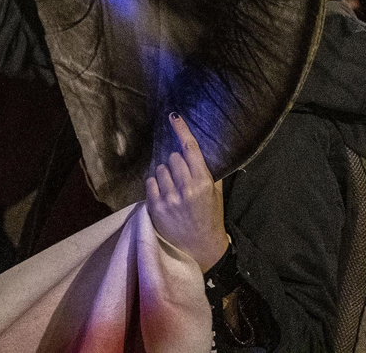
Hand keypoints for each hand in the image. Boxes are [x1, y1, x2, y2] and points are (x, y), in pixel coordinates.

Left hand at [146, 112, 229, 272]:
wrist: (200, 249)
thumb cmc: (210, 218)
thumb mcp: (216, 194)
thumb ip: (209, 172)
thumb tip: (199, 149)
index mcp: (204, 182)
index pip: (190, 148)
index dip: (181, 129)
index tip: (173, 116)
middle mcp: (186, 188)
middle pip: (173, 157)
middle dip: (177, 163)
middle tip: (183, 178)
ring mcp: (169, 198)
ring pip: (160, 168)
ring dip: (166, 174)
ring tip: (174, 189)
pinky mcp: (155, 206)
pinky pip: (150, 181)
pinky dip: (156, 185)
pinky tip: (165, 195)